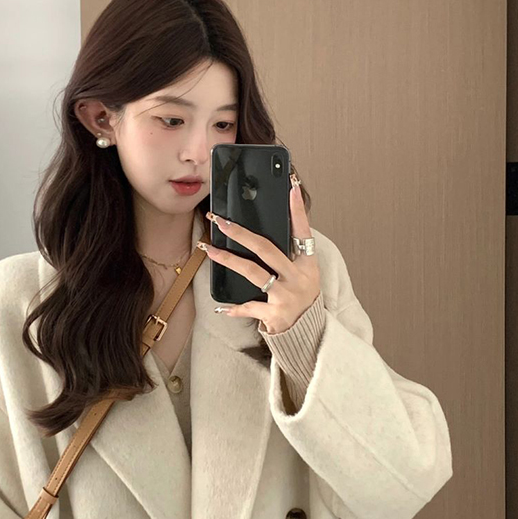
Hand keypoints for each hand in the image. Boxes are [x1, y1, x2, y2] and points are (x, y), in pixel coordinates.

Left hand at [204, 181, 320, 334]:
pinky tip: (221, 308)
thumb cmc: (300, 297)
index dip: (297, 210)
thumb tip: (262, 233)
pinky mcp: (275, 315)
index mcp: (307, 264)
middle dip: (241, 233)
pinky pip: (250, 308)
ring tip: (209, 249)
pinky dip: (235, 309)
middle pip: (266, 249)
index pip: (302, 232)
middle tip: (221, 220)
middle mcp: (298, 278)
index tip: (290, 187)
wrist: (308, 332)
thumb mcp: (303, 274)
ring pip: (253, 273)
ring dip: (228, 260)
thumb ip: (289, 254)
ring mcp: (286, 296)